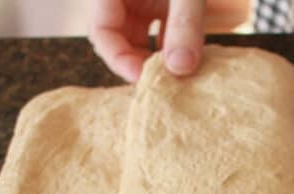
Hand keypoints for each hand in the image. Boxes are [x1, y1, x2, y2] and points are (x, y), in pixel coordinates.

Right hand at [90, 0, 205, 81]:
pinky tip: (192, 61)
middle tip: (164, 85)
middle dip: (141, 63)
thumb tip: (181, 69)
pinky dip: (174, 48)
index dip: (119, 59)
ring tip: (180, 75)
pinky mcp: (165, 4)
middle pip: (120, 39)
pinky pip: (162, 32)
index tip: (143, 78)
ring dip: (159, 59)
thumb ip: (184, 24)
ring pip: (141, 39)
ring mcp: (145, 0)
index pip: (101, 31)